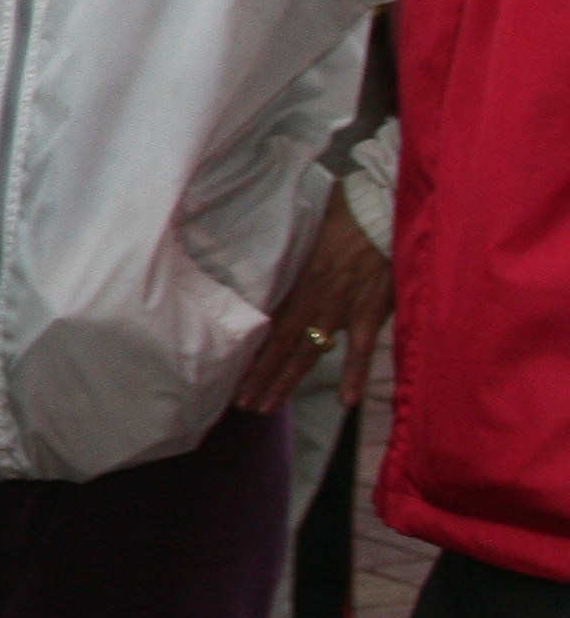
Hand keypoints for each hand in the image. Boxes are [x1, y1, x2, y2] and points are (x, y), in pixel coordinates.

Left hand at [234, 205, 393, 416]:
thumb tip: (275, 250)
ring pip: (308, 354)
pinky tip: (347, 402)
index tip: (235, 373)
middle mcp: (312, 302)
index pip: (268, 326)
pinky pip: (361, 352)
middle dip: (260, 377)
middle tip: (243, 403)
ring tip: (268, 407)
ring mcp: (341, 310)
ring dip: (287, 382)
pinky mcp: (370, 313)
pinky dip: (354, 376)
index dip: (253, 351)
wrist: (383, 210)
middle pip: (280, 347)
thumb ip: (294, 250)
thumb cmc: (347, 213)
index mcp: (297, 282)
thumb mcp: (308, 229)